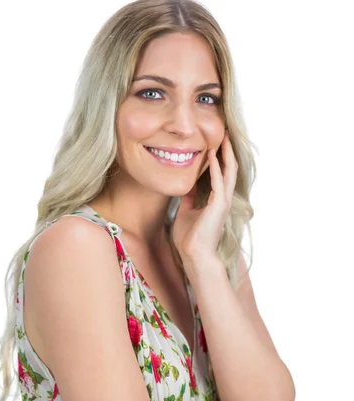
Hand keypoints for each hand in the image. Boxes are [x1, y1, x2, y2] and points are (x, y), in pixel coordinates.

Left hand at [171, 131, 237, 261]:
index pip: (219, 174)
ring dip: (226, 155)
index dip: (217, 158)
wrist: (193, 255)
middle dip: (226, 151)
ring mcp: (223, 202)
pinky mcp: (219, 206)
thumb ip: (188, 198)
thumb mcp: (185, 212)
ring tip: (223, 138)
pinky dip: (215, 168)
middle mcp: (222, 199)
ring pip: (228, 172)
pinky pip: (218, 182)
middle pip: (228, 169)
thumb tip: (185, 187)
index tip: (214, 143)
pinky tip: (212, 155)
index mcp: (215, 201)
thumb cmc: (189, 238)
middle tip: (224, 133)